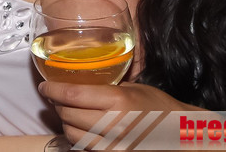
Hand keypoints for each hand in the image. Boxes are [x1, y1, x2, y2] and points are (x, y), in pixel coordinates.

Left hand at [38, 80, 196, 147]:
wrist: (180, 134)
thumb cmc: (159, 107)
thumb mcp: (133, 88)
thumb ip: (106, 87)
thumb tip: (78, 81)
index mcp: (118, 101)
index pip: (72, 94)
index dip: (53, 90)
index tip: (44, 86)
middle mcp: (113, 125)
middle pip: (68, 116)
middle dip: (57, 105)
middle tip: (56, 97)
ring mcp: (113, 146)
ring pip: (72, 136)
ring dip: (65, 124)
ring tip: (67, 113)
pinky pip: (85, 149)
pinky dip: (78, 139)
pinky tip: (80, 130)